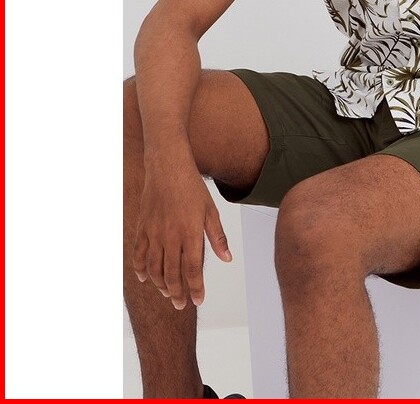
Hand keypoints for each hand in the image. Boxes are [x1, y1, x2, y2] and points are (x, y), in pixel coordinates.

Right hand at [132, 163, 231, 309]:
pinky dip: (141, 269)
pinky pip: (139, 254)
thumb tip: (227, 259)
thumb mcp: (211, 211)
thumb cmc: (192, 187)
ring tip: (167, 293)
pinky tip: (145, 277)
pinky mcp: (142, 228)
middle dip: (176, 293)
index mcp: (190, 233)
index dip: (195, 288)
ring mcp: (154, 233)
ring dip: (160, 284)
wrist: (168, 167)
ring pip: (154, 268)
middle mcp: (170, 237)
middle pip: (171, 274)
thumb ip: (217, 237)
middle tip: (180, 305)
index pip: (192, 270)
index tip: (198, 300)